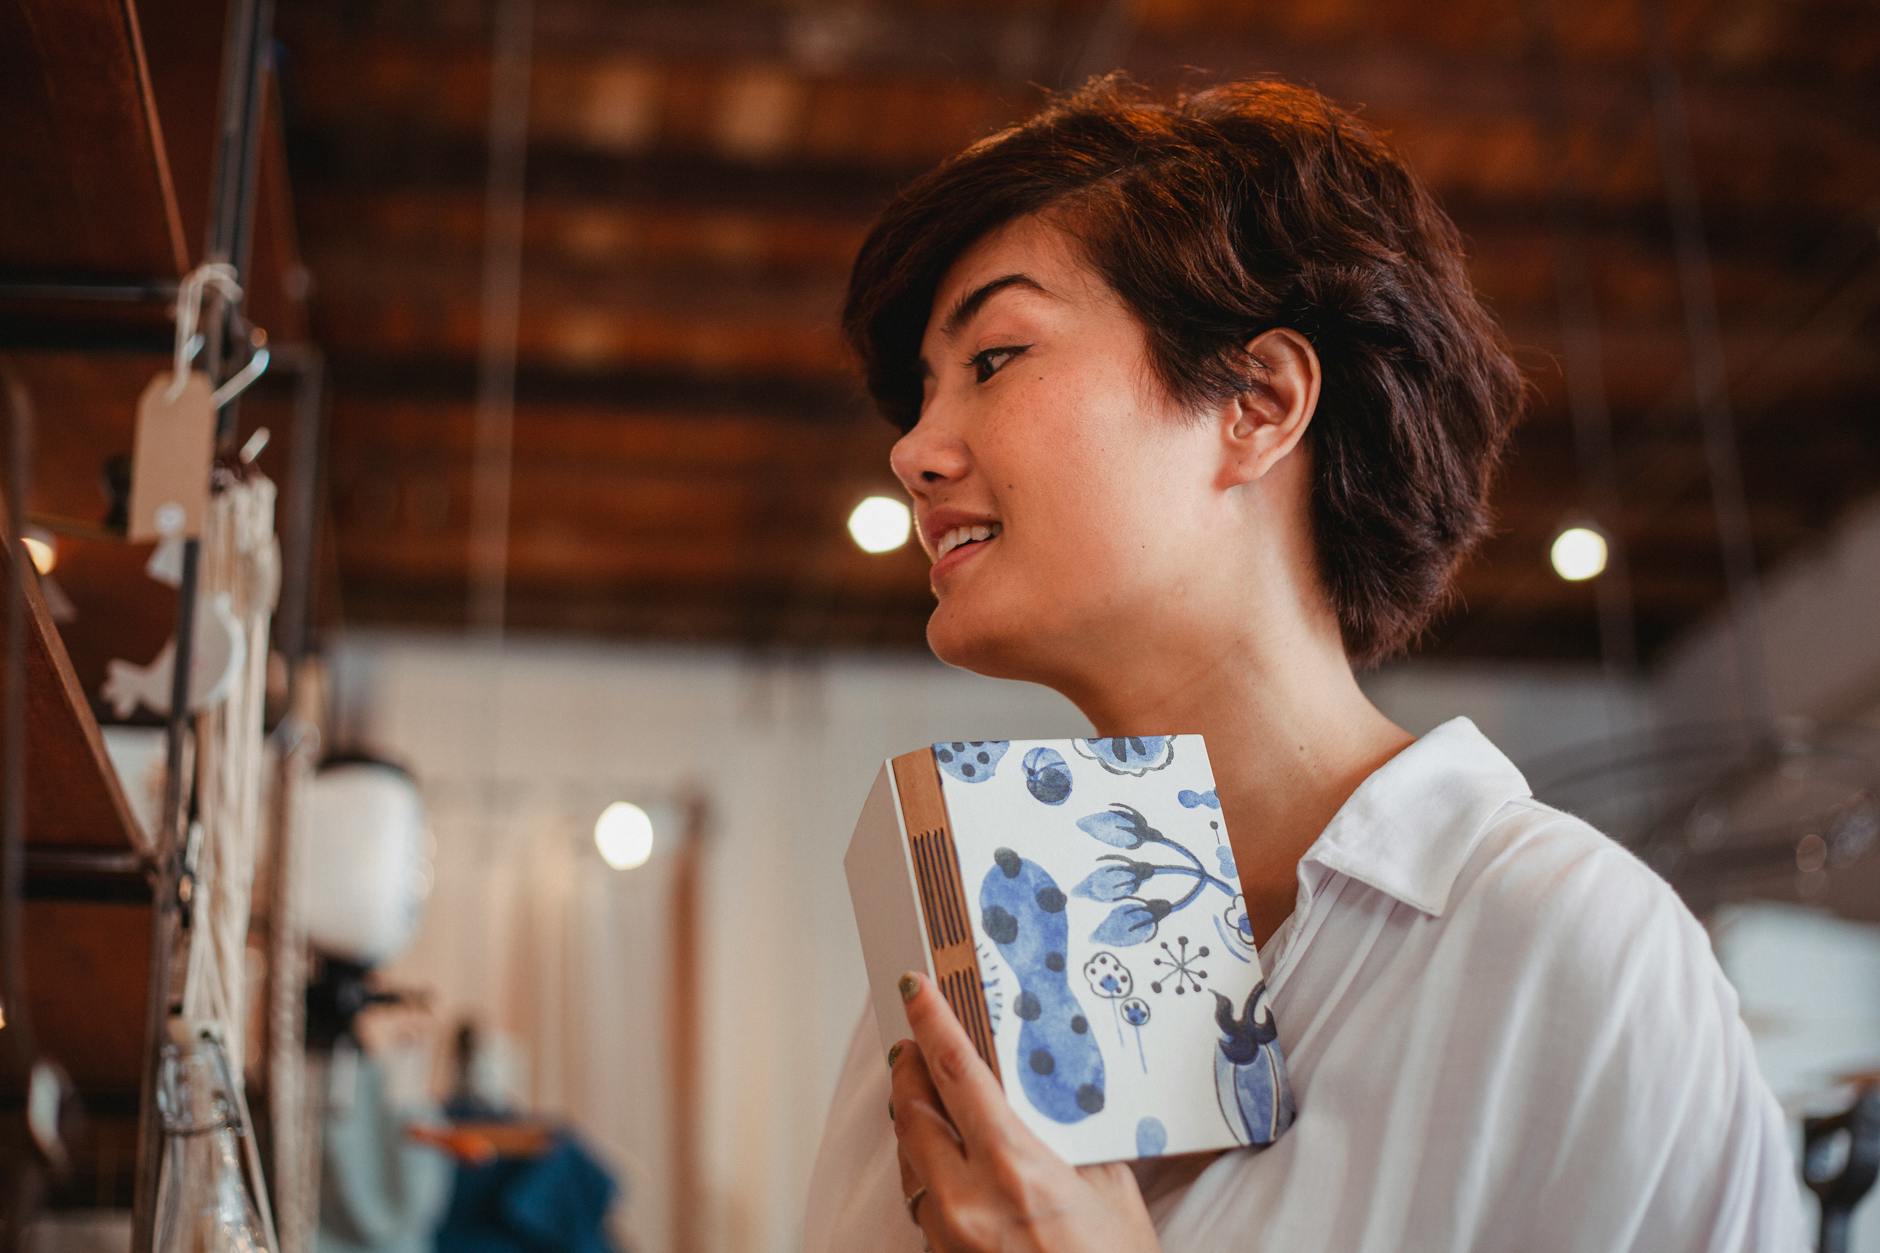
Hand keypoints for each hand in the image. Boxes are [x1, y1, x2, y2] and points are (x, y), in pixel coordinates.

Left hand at [889, 972, 1160, 1252]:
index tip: (914, 989)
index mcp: (1015, 1168)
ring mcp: (947, 1238)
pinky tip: (946, 1163)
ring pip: (910, 1159)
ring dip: (913, 1121)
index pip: (957, 1075)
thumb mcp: (1111, 1196)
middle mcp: (968, 1200)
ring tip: (927, 1095)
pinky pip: (921, 1204)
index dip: (931, 1024)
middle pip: (913, 1112)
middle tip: (914, 1042)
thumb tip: (1049, 1104)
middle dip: (909, 1070)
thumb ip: (1071, 1145)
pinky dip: (927, 1172)